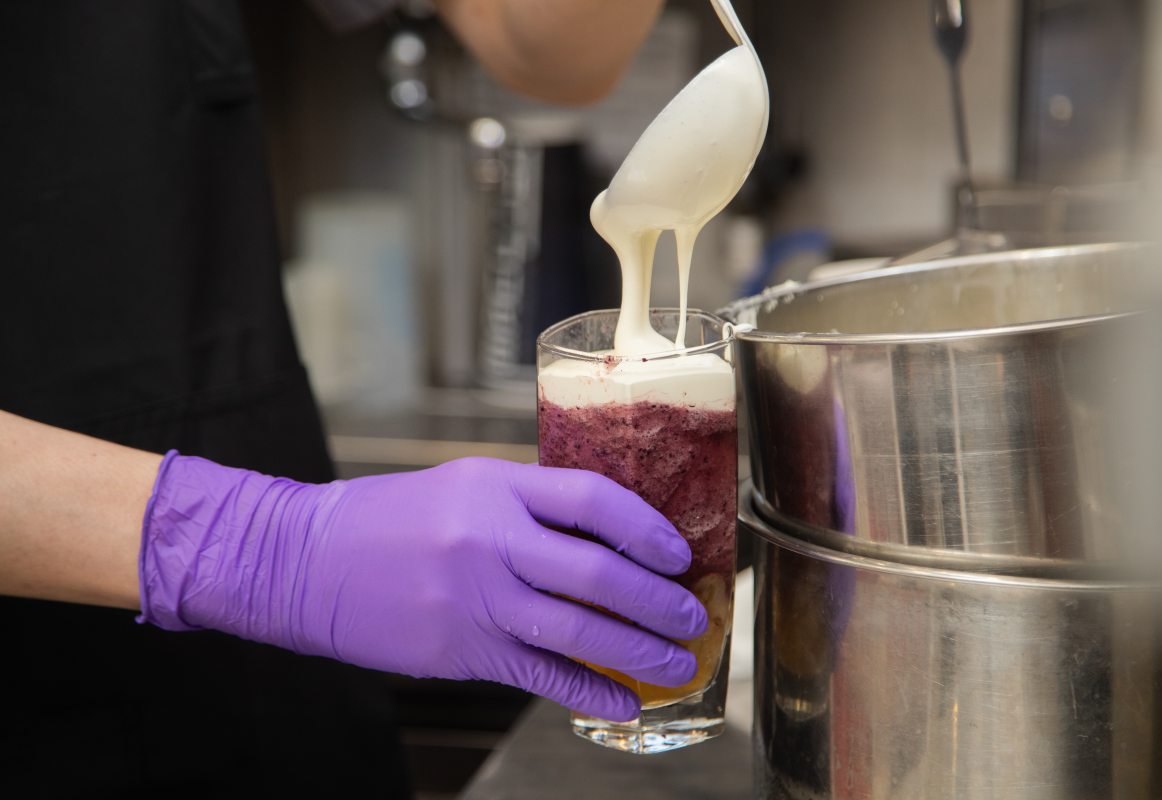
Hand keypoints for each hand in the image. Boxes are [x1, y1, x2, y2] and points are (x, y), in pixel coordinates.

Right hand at [139, 454, 706, 720]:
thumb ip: (529, 506)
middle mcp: (490, 539)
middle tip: (693, 617)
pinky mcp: (460, 649)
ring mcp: (475, 598)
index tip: (678, 552)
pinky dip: (589, 692)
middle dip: (658, 600)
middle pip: (598, 571)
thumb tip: (605, 536)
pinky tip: (624, 702)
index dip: (646, 528)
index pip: (593, 500)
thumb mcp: (463, 487)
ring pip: (579, 629)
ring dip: (640, 652)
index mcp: (495, 487)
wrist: (303, 562)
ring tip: (679, 664)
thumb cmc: (387, 519)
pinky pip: (541, 674)